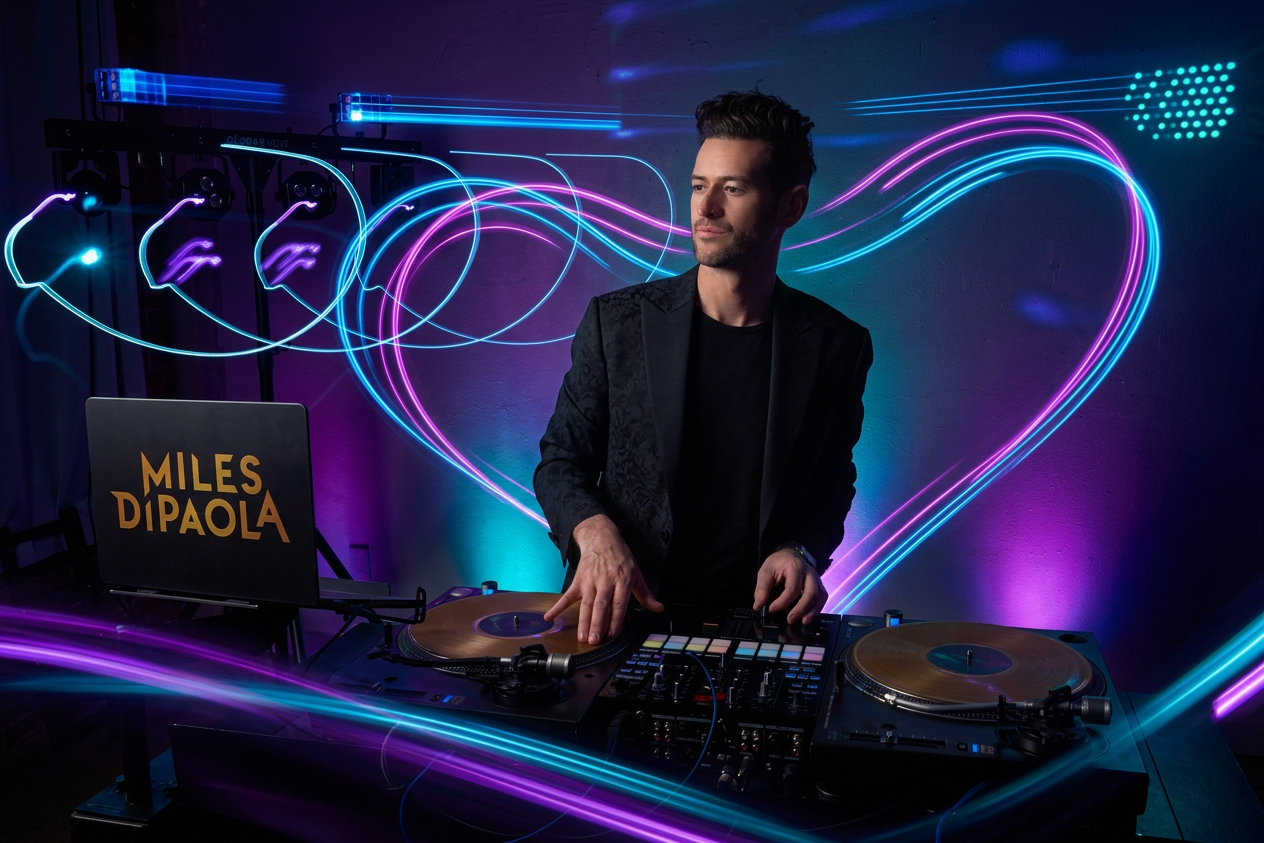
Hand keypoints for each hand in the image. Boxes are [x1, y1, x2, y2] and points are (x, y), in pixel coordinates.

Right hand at [544, 514, 664, 643]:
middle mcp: (606, 582)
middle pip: (601, 606)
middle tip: (594, 641)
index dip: (616, 620)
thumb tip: (659, 608)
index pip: (619, 604)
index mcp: (622, 581)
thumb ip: (645, 595)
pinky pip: (567, 596)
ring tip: (582, 637)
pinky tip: (549, 617)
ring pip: (586, 605)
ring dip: (583, 622)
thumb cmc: (621, 558)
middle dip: (597, 625)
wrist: (601, 538)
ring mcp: (590, 582)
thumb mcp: (636, 573)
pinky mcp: (578, 581)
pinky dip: (557, 607)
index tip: (612, 635)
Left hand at [753, 549, 825, 625]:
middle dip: (800, 609)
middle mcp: (809, 573)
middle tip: (789, 620)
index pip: (792, 589)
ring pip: (820, 596)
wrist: (789, 555)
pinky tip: (808, 617)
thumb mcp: (765, 572)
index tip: (771, 609)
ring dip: (812, 611)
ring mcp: (816, 579)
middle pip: (811, 593)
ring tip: (803, 622)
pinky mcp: (819, 585)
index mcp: (794, 567)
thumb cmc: (777, 564)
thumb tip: (758, 606)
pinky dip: (817, 608)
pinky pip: (823, 598)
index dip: (782, 602)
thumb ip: (762, 588)